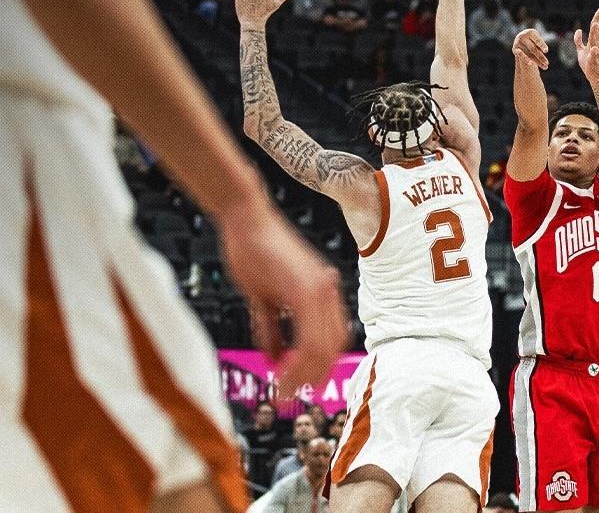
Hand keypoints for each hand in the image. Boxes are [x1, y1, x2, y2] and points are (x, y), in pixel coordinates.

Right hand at [217, 199, 348, 392]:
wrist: (246, 219)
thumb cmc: (252, 251)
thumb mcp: (264, 296)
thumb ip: (271, 327)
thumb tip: (272, 358)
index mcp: (323, 292)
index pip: (333, 339)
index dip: (320, 366)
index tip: (303, 386)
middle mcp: (327, 291)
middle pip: (332, 348)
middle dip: (312, 377)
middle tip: (291, 398)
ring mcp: (319, 289)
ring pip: (321, 347)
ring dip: (301, 375)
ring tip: (283, 394)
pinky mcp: (303, 289)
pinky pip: (306, 335)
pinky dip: (294, 360)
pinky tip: (278, 373)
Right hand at [512, 29, 548, 68]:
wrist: (522, 38)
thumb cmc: (533, 40)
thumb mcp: (537, 40)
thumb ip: (540, 45)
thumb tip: (543, 52)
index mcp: (530, 32)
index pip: (537, 40)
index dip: (542, 45)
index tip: (546, 51)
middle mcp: (522, 36)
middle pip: (533, 49)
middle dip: (541, 56)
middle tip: (547, 63)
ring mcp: (518, 43)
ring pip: (529, 54)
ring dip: (537, 61)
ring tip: (545, 67)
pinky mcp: (514, 49)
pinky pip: (520, 55)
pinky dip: (526, 59)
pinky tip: (531, 64)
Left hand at [574, 7, 598, 82]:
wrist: (593, 76)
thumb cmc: (588, 63)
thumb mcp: (580, 50)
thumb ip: (579, 41)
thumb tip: (578, 30)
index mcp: (594, 41)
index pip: (595, 27)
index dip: (597, 18)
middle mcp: (596, 45)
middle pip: (596, 31)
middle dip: (597, 21)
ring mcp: (596, 53)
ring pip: (595, 41)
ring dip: (595, 33)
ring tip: (595, 24)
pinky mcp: (594, 61)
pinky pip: (593, 56)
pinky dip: (593, 52)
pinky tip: (593, 48)